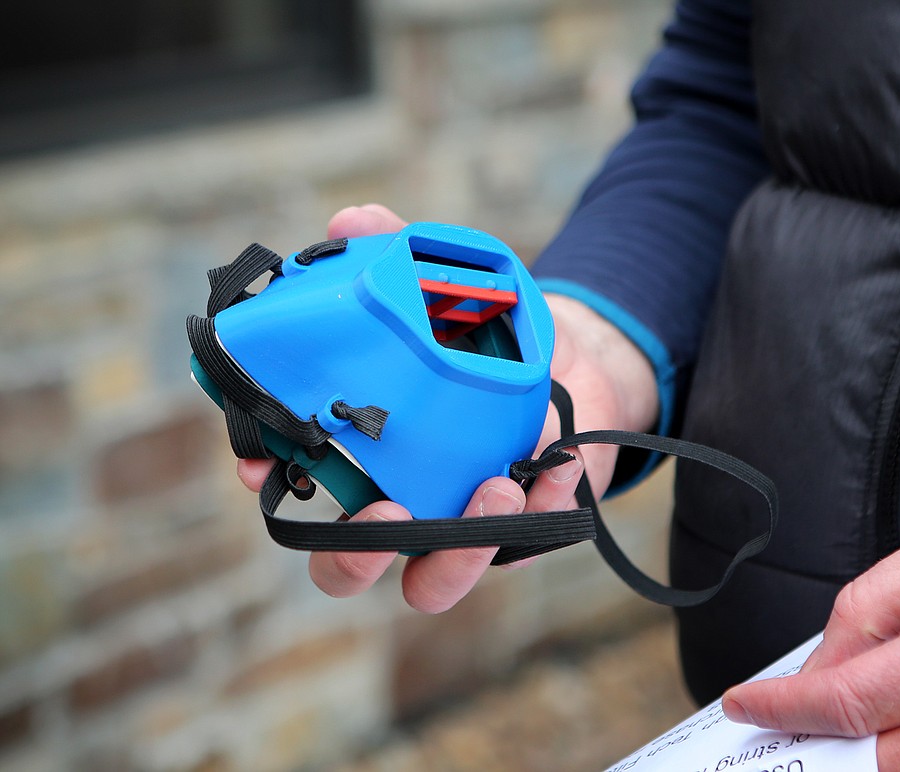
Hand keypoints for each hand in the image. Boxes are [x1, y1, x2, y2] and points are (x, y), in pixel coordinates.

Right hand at [238, 205, 657, 608]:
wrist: (565, 360)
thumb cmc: (482, 337)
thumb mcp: (441, 290)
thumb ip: (394, 251)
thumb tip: (350, 220)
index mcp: (357, 453)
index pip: (291, 485)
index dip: (266, 480)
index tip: (259, 464)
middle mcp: (395, 502)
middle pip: (345, 565)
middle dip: (352, 556)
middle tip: (386, 512)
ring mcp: (454, 525)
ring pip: (433, 579)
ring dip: (455, 552)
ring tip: (493, 487)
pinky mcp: (518, 532)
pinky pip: (524, 541)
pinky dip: (541, 508)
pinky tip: (555, 468)